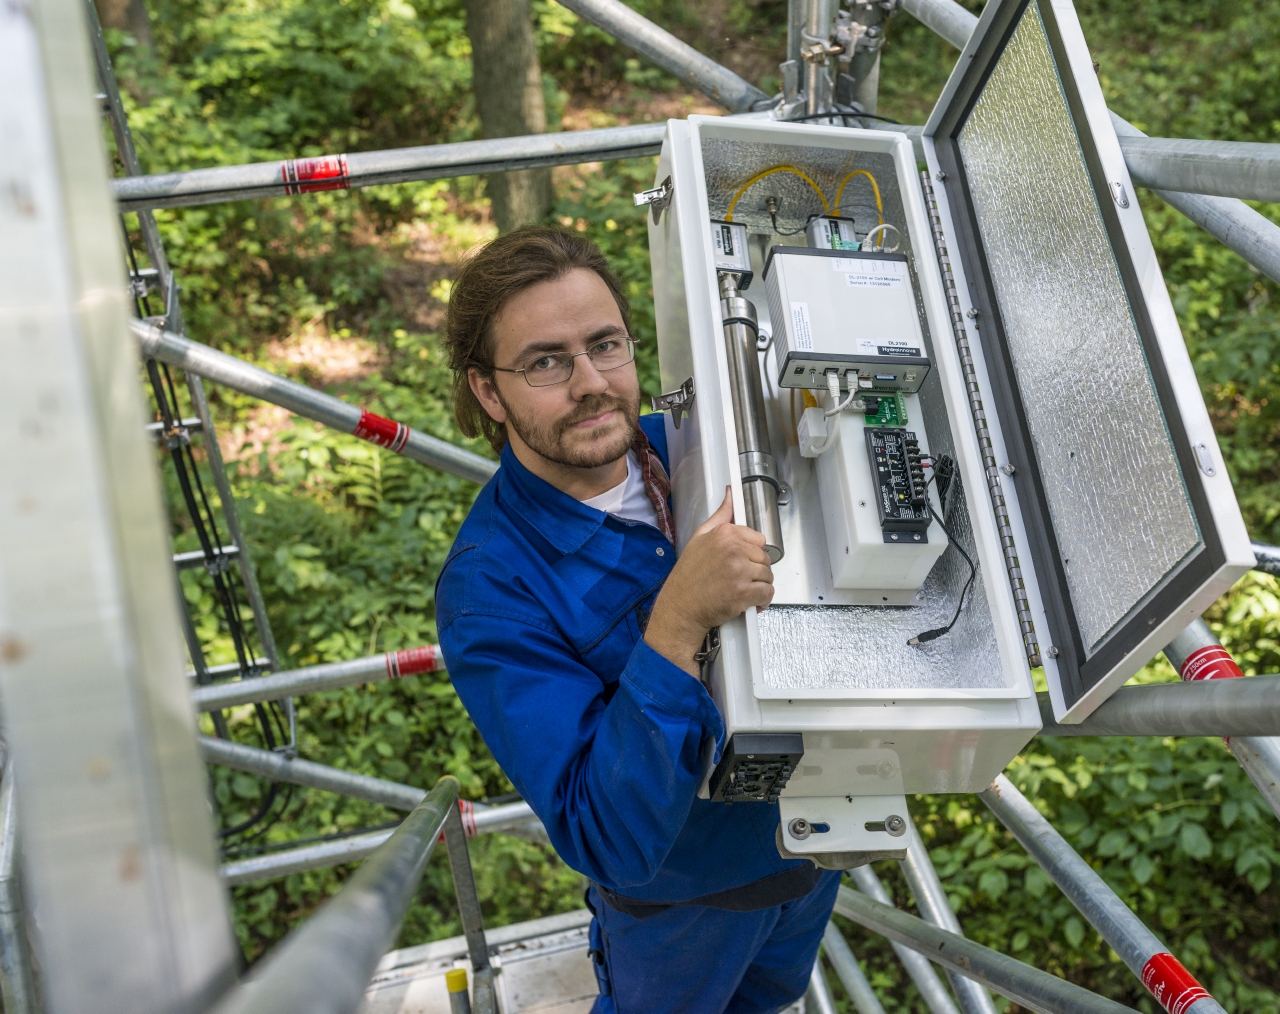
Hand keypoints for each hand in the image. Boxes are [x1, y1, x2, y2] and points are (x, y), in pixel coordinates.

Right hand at [644, 488, 774, 675]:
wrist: (680, 607)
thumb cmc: (688, 575)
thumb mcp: (699, 538)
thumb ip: (720, 516)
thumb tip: (730, 494)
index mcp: (724, 533)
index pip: (758, 539)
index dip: (751, 553)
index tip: (743, 561)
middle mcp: (733, 550)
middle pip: (765, 558)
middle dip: (756, 570)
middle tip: (741, 579)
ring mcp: (739, 572)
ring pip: (768, 576)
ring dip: (760, 585)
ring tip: (744, 590)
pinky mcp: (743, 593)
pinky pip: (767, 593)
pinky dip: (762, 600)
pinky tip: (751, 602)